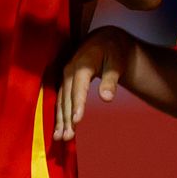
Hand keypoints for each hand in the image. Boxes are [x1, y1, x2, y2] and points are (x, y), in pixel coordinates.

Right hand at [55, 26, 133, 140]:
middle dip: (66, 117)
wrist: (105, 40)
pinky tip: (59, 129)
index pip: (79, 87)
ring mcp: (65, 76)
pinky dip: (59, 114)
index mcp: (82, 64)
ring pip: (61, 100)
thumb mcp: (117, 63)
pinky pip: (61, 99)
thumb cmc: (114, 51)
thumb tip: (107, 99)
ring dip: (60, 119)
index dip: (77, 104)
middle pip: (66, 97)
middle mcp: (69, 70)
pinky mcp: (65, 81)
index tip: (77, 120)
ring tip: (60, 138)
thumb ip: (111, 80)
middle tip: (67, 137)